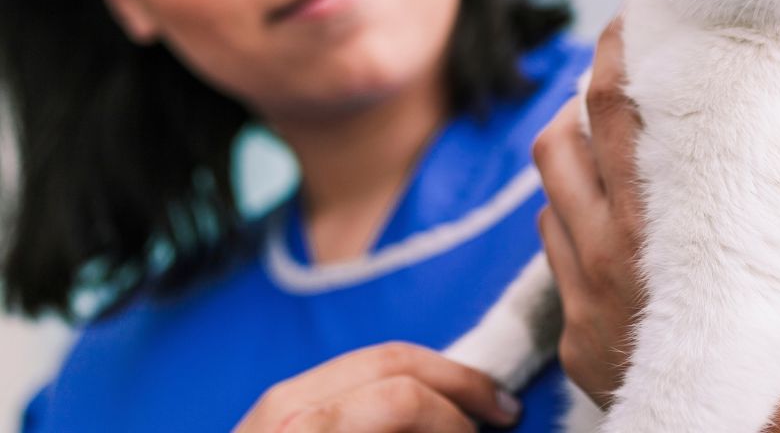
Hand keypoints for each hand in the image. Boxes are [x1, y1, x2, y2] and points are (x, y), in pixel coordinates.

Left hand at [232, 341, 521, 431]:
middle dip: (455, 380)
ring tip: (467, 405)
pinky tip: (418, 410)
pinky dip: (392, 386)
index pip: (397, 397)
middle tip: (503, 408)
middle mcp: (287, 407)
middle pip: (389, 361)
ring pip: (370, 360)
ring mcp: (273, 405)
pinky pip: (346, 378)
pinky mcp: (271, 412)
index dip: (455, 415)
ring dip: (429, 378)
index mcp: (306, 430)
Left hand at [531, 15, 645, 408]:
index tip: (622, 21)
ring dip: (574, 175)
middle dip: (573, 106)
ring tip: (612, 167)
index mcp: (659, 222)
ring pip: (548, 202)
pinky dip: (574, 233)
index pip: (614, 109)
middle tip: (605, 90)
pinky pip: (553, 258)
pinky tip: (612, 236)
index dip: (611, 53)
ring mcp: (583, 301)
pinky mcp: (572, 340)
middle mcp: (610, 256)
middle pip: (557, 144)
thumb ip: (768, 179)